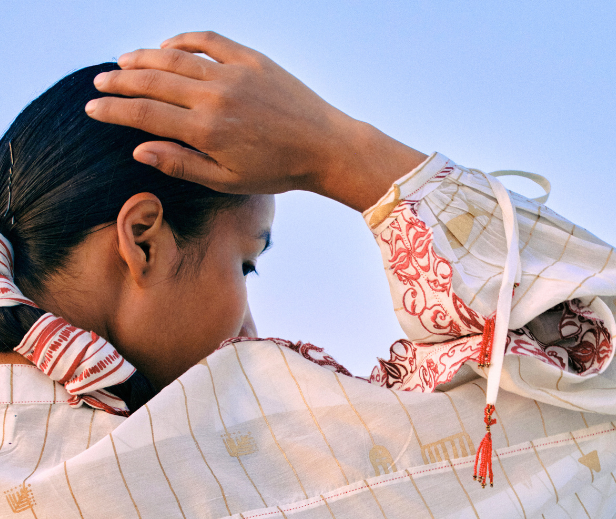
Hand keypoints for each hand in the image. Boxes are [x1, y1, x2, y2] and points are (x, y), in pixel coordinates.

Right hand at [86, 31, 426, 211]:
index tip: (93, 108)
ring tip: (123, 64)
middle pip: (153, 82)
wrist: (323, 147)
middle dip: (120, 83)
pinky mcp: (250, 58)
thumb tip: (139, 149)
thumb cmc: (275, 172)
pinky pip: (207, 40)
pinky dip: (182, 41)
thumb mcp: (226, 181)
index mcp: (206, 131)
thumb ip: (181, 164)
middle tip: (99, 84)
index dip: (114, 111)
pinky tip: (166, 47)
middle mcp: (214, 97)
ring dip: (144, 58)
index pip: (145, 115)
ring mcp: (232, 73)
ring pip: (174, 57)